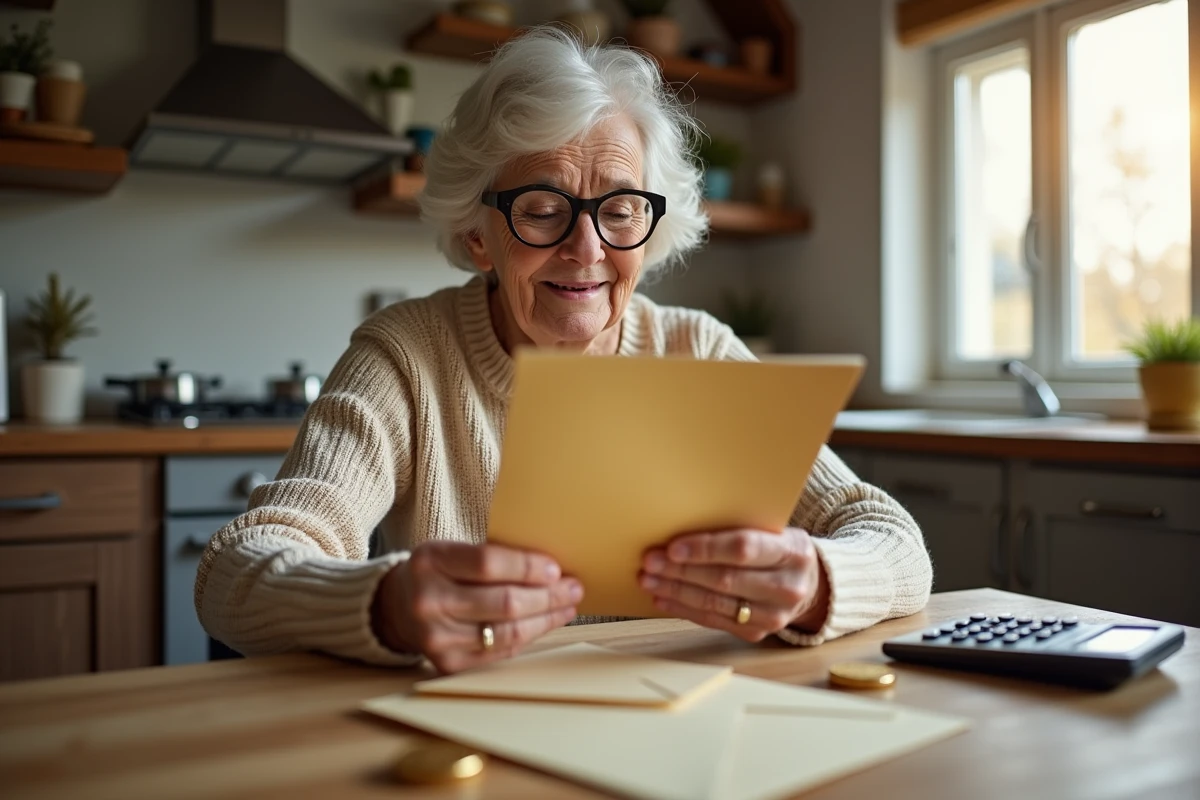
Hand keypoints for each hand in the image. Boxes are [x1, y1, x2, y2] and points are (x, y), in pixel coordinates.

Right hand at [372, 542, 581, 672]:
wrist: (396, 608)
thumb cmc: (437, 573)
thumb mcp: (451, 551)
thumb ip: (490, 556)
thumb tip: (551, 566)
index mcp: (430, 561)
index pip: (488, 563)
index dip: (527, 566)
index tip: (556, 568)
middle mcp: (428, 601)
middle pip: (504, 602)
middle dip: (548, 595)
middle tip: (573, 587)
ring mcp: (436, 637)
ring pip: (507, 631)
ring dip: (545, 618)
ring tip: (567, 606)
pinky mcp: (447, 663)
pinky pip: (500, 651)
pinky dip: (528, 636)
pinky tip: (544, 623)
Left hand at [638, 527, 828, 641]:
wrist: (809, 584)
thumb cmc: (780, 549)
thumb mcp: (774, 530)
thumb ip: (739, 528)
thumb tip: (682, 524)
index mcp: (793, 551)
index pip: (743, 549)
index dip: (705, 549)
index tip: (673, 547)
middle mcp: (787, 586)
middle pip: (724, 579)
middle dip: (681, 571)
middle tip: (650, 562)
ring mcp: (774, 615)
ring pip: (715, 603)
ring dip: (676, 591)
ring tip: (649, 580)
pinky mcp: (757, 633)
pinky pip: (713, 621)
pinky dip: (684, 609)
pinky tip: (663, 598)